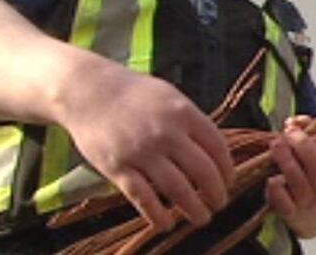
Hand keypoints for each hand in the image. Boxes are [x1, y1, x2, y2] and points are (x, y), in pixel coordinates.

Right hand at [58, 62, 234, 231]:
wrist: (86, 90)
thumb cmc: (130, 92)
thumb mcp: (168, 95)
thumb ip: (190, 120)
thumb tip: (212, 148)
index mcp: (183, 112)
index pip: (217, 147)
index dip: (227, 169)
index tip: (229, 181)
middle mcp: (166, 133)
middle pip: (203, 172)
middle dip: (216, 194)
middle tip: (219, 204)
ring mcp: (142, 152)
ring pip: (178, 190)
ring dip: (194, 210)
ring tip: (201, 218)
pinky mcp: (118, 168)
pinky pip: (144, 198)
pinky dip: (158, 216)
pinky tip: (166, 224)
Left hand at [265, 116, 315, 234]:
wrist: (303, 199)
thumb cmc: (310, 164)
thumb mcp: (313, 143)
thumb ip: (307, 128)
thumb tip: (296, 121)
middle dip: (303, 147)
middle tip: (291, 133)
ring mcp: (308, 201)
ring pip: (298, 183)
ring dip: (286, 160)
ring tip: (276, 143)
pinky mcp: (290, 210)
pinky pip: (284, 204)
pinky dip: (277, 191)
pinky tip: (272, 178)